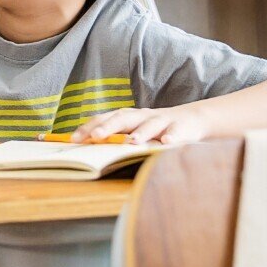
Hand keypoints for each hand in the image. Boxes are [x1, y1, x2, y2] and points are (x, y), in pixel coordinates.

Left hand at [71, 104, 211, 143]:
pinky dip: (172, 137)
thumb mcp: (135, 131)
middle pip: (124, 118)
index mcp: (129, 117)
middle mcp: (143, 116)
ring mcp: (162, 121)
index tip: (73, 139)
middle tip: (96, 136)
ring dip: (141, 132)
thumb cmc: (156, 129)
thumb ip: (116, 138)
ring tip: (131, 142)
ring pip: (150, 125)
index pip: (105, 119)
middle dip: (109, 127)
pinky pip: (176, 132)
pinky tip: (167, 143)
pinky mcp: (181, 128)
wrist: (192, 120)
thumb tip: (87, 149)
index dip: (90, 127)